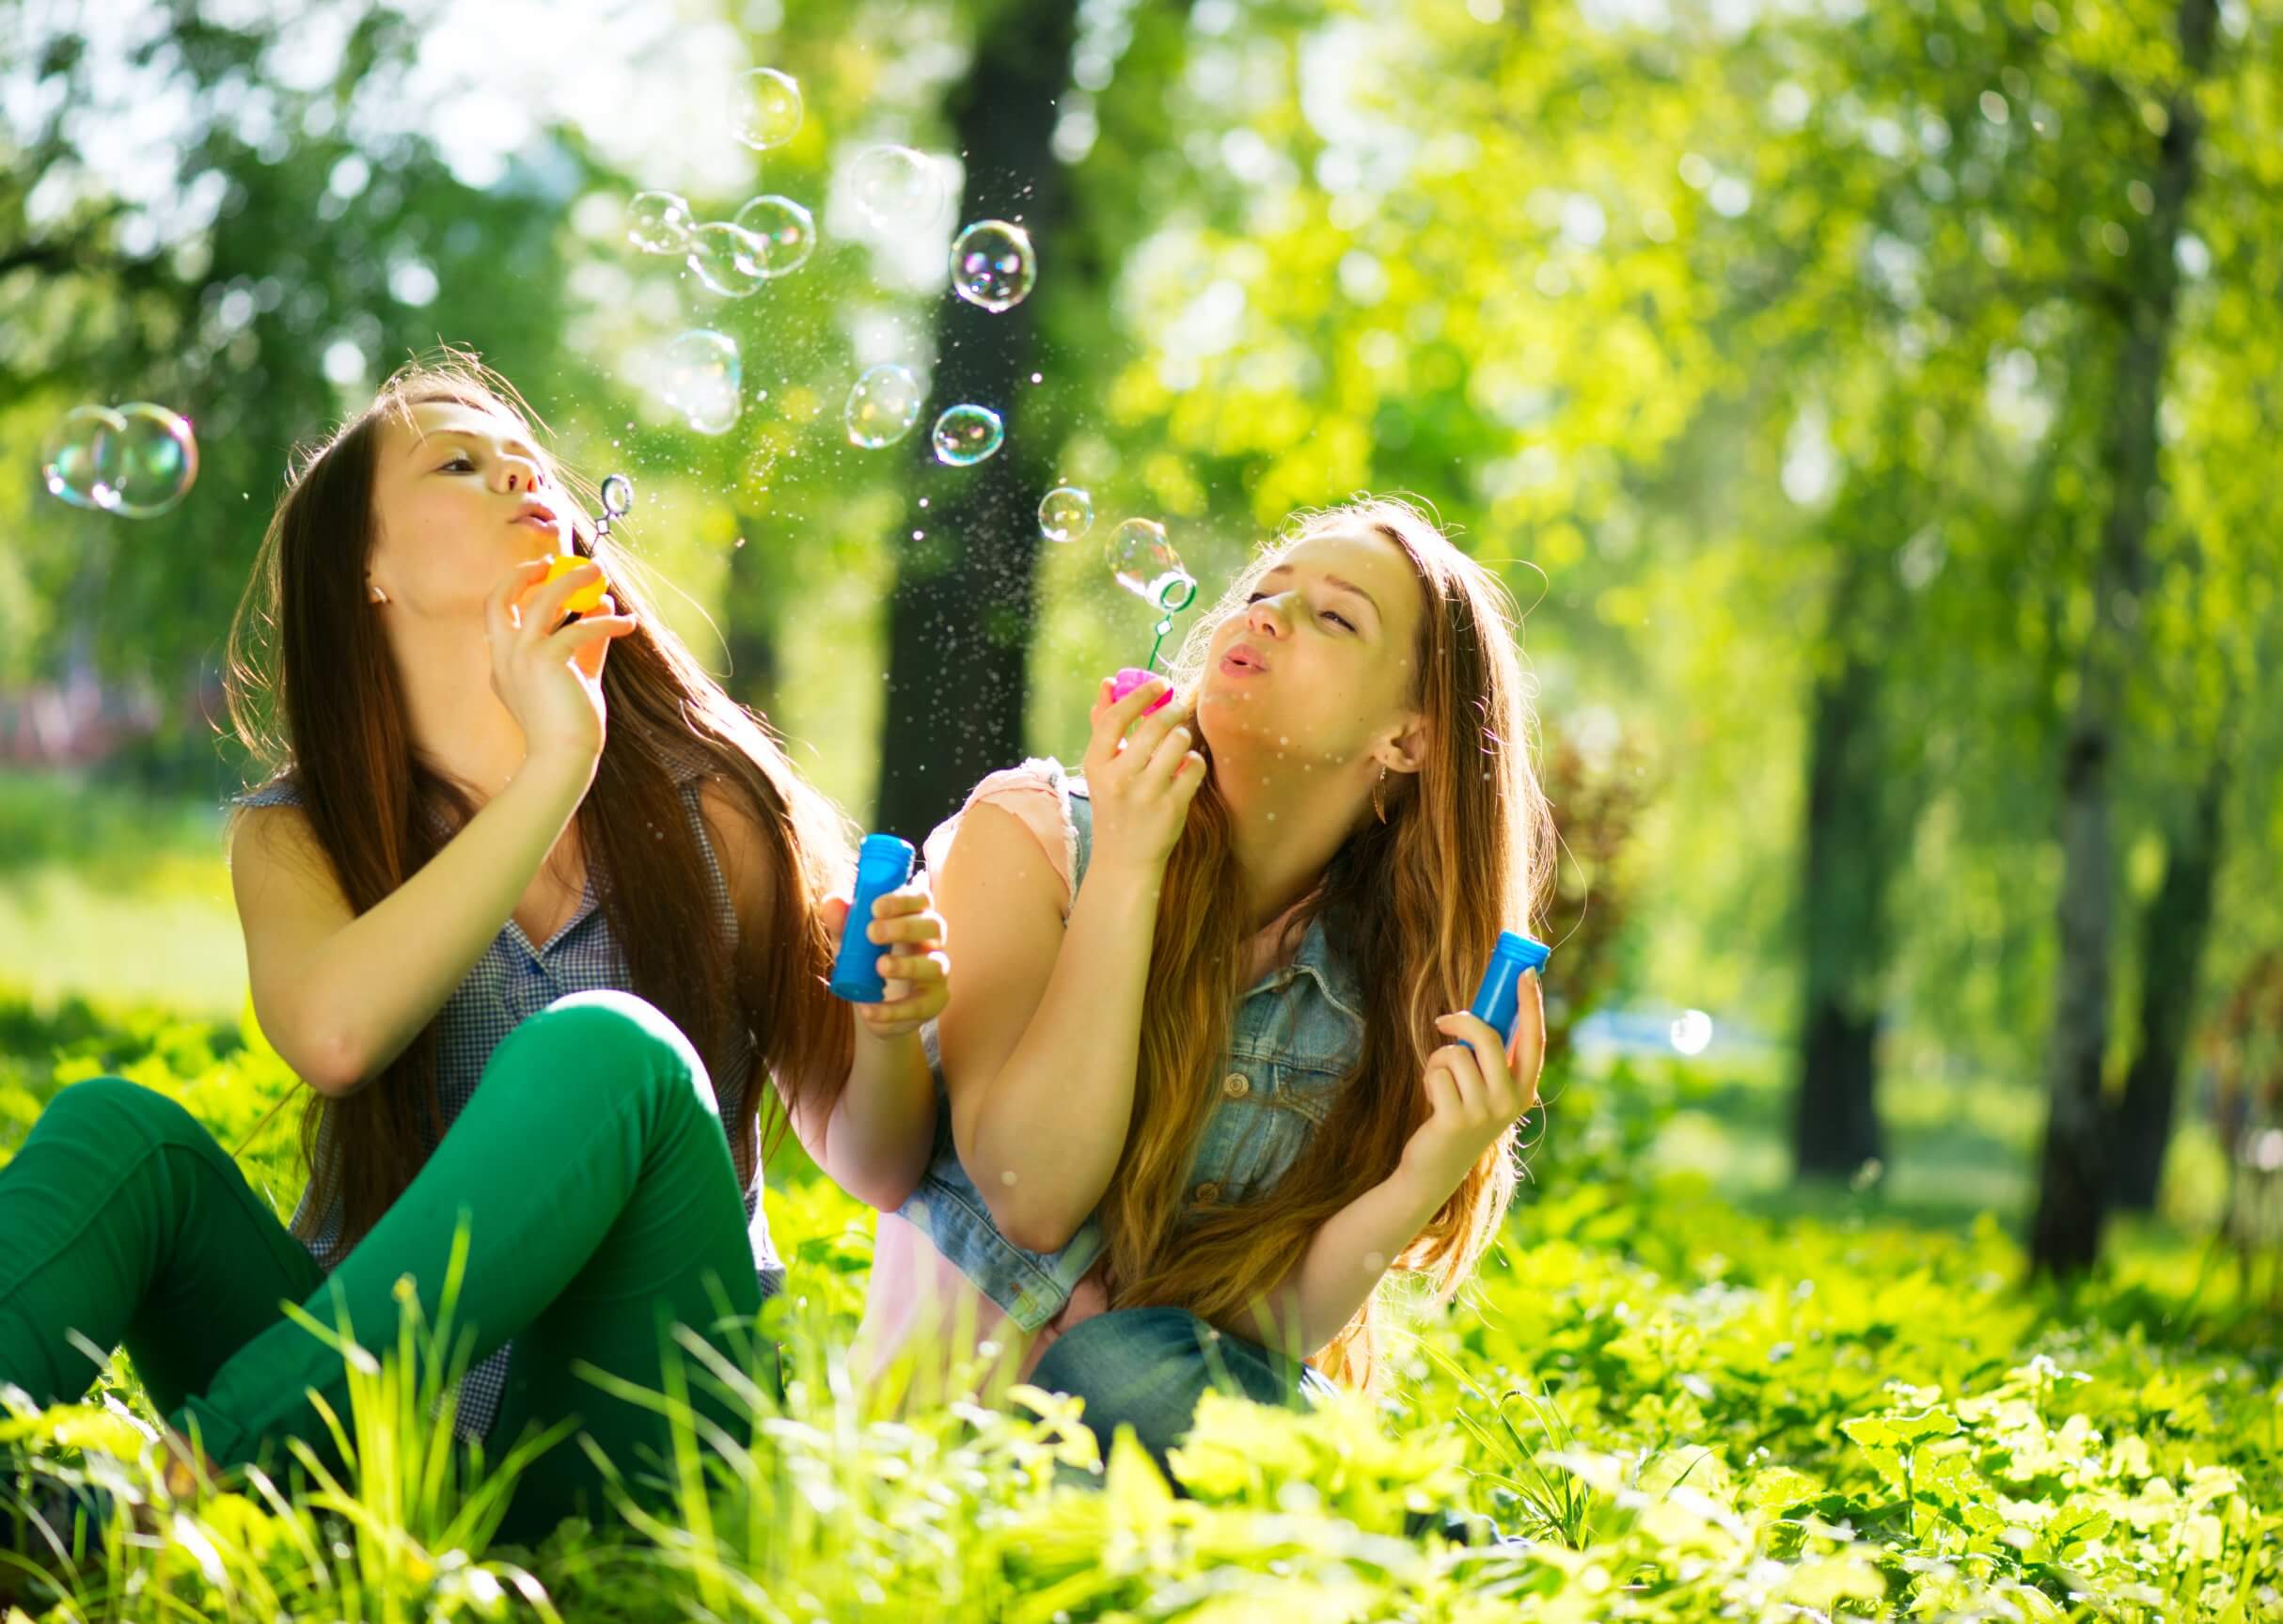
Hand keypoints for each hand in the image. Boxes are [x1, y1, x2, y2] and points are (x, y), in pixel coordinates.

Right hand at [485, 557, 638, 772]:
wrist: (564, 759)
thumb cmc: (570, 725)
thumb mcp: (577, 676)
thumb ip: (588, 640)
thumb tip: (603, 603)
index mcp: (502, 665)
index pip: (500, 614)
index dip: (520, 589)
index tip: (546, 575)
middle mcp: (503, 657)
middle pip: (500, 598)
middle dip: (525, 573)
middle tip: (557, 562)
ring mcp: (520, 658)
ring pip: (543, 602)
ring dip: (573, 581)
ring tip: (600, 572)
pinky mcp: (546, 662)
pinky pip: (581, 628)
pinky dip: (607, 622)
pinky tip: (627, 624)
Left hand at [822, 880, 948, 1039]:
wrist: (873, 1007)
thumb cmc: (864, 963)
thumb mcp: (849, 942)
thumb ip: (842, 923)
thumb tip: (832, 902)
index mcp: (914, 918)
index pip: (920, 899)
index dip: (903, 899)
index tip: (875, 907)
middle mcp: (930, 942)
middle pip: (934, 926)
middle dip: (904, 927)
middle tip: (872, 933)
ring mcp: (936, 972)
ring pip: (935, 965)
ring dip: (907, 965)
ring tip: (879, 967)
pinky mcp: (933, 1002)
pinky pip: (921, 1006)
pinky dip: (893, 1009)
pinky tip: (868, 1009)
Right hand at [1080, 672, 1205, 876]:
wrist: (1125, 860)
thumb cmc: (1114, 804)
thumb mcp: (1101, 769)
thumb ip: (1103, 725)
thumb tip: (1108, 683)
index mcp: (1096, 765)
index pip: (1116, 718)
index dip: (1141, 695)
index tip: (1159, 684)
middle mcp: (1119, 778)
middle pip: (1155, 726)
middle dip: (1172, 711)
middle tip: (1178, 708)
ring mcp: (1147, 794)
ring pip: (1179, 742)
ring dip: (1183, 737)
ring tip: (1179, 744)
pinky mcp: (1172, 807)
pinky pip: (1195, 767)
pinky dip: (1194, 762)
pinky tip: (1186, 769)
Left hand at [1396, 975, 1546, 1198]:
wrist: (1435, 1168)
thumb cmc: (1458, 1115)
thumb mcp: (1484, 1088)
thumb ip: (1491, 1057)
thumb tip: (1482, 1011)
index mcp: (1525, 1089)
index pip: (1534, 1039)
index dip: (1531, 1003)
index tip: (1526, 972)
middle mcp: (1511, 1100)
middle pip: (1488, 1037)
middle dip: (1462, 1021)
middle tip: (1444, 1021)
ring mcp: (1485, 1111)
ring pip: (1456, 1053)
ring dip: (1439, 1060)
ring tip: (1441, 1081)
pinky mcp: (1456, 1119)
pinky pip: (1437, 1072)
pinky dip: (1428, 1078)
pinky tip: (1433, 1101)